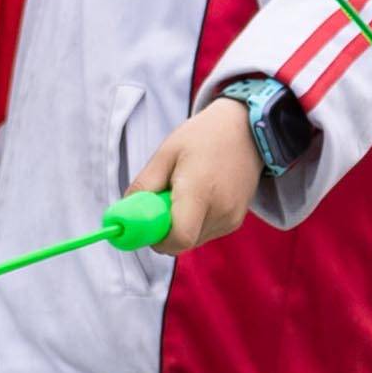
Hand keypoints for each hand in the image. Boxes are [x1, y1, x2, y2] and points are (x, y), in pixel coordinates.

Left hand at [126, 100, 264, 254]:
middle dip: (163, 230)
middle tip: (161, 201)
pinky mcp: (235, 221)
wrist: (247, 129)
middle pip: (182, 243)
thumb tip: (124, 214)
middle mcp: (220, 211)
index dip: (156, 238)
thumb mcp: (166, 153)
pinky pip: (204, 233)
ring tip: (184, 192)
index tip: (145, 224)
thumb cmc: (203, 137)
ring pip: (192, 240)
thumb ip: (144, 185)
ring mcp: (231, 218)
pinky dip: (194, 222)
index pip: (178, 238)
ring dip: (179, 225)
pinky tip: (199, 195)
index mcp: (200, 191)